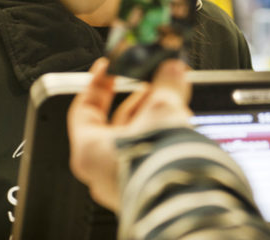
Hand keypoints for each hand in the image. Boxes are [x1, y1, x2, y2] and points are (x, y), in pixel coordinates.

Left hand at [67, 57, 191, 211]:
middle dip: (136, 98)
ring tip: (172, 98)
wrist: (185, 202)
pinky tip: (180, 124)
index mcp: (90, 151)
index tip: (110, 68)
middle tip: (150, 80)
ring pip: (135, 140)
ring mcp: (125, 183)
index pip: (84, 108)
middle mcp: (103, 171)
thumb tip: (170, 67)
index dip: (98, 83)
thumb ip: (165, 82)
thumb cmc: (158, 166)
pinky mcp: (147, 188)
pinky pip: (149, 155)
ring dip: (153, 115)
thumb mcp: (162, 108)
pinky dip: (161, 135)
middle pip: (114, 124)